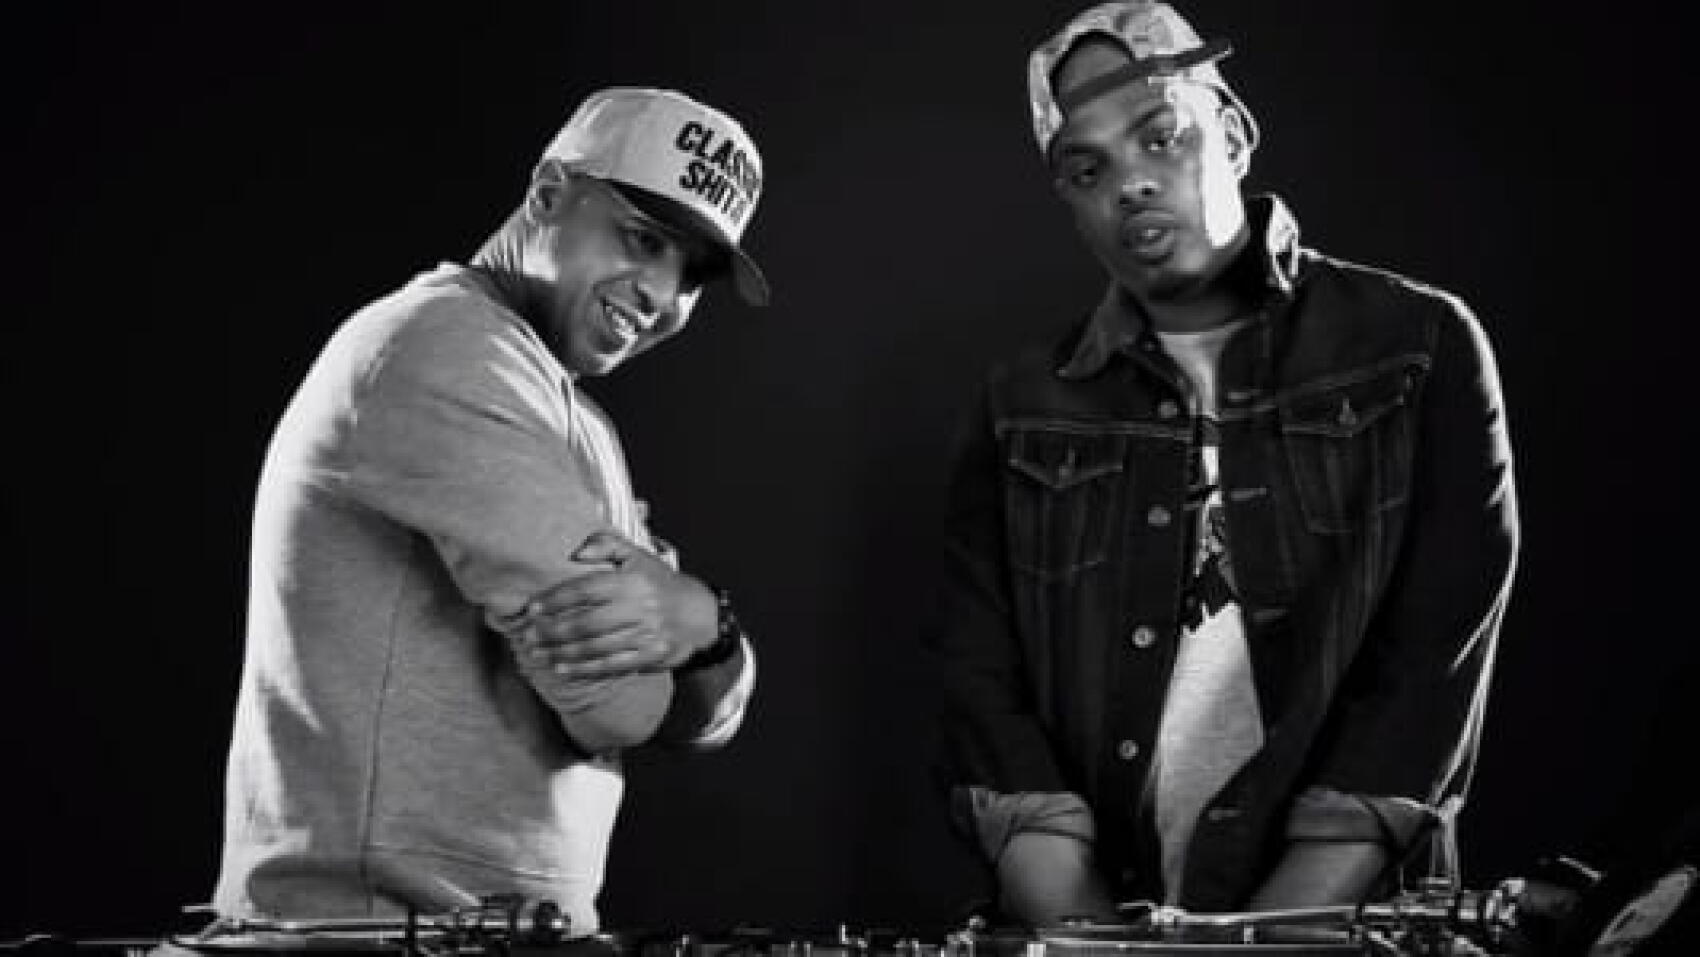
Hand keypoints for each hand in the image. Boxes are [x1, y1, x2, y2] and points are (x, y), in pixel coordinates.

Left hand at [519, 529, 716, 678]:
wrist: (699, 615)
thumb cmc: (660, 583)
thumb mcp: (638, 555)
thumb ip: (605, 545)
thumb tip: (576, 553)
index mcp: (631, 581)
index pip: (585, 589)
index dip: (555, 600)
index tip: (533, 608)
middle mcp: (639, 608)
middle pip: (586, 623)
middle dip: (552, 632)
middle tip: (528, 636)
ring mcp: (645, 634)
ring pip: (595, 648)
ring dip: (562, 653)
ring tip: (537, 654)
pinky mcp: (650, 656)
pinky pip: (611, 666)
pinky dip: (584, 669)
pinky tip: (562, 669)